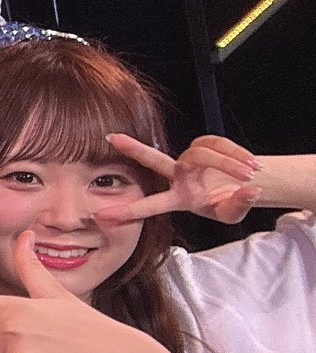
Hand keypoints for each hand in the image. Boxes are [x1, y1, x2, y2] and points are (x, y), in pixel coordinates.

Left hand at [97, 132, 261, 225]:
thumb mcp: (232, 212)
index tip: (101, 215)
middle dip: (132, 148)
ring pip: (203, 154)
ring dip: (229, 163)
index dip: (128, 211)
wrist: (243, 184)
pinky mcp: (202, 144)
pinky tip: (249, 162)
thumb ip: (238, 205)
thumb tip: (250, 191)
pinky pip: (218, 144)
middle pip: (153, 160)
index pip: (151, 204)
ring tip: (250, 173)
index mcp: (179, 198)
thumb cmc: (229, 203)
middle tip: (110, 138)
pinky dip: (237, 153)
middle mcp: (178, 175)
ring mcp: (188, 159)